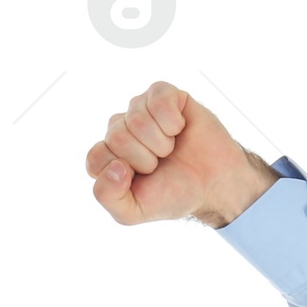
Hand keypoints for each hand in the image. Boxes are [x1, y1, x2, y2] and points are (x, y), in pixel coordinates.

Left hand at [85, 81, 278, 228]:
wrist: (211, 184)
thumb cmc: (171, 194)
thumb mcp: (132, 212)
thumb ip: (107, 197)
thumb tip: (114, 166)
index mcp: (106, 157)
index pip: (95, 157)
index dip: (121, 172)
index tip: (141, 178)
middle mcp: (119, 130)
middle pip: (116, 137)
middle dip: (144, 158)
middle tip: (160, 164)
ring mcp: (140, 109)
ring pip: (136, 119)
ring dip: (161, 142)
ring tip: (170, 149)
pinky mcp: (163, 94)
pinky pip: (157, 99)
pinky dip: (172, 121)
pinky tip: (179, 129)